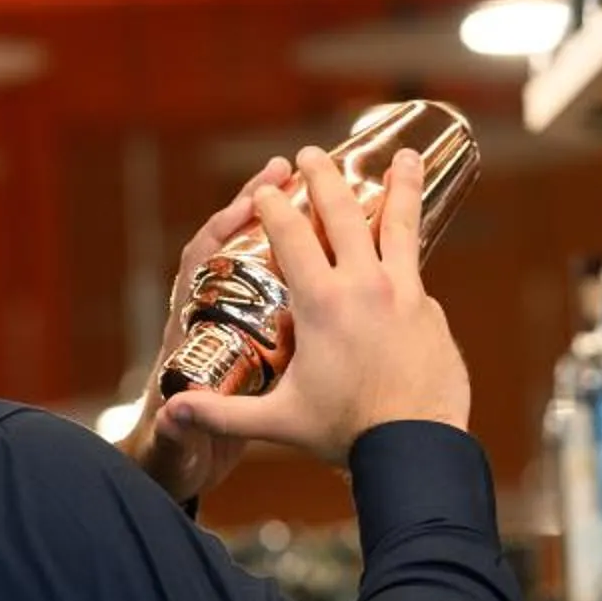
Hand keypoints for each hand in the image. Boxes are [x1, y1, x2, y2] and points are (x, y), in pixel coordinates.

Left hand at [121, 156, 294, 505]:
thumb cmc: (172, 452)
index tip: (246, 207)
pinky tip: (339, 247)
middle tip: (289, 169)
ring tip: (320, 186)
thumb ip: (176, 434)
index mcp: (189, 332)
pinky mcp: (254, 343)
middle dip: (256, 206)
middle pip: (230, 247)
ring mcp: (232, 327)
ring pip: (259, 261)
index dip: (219, 233)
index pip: (197, 265)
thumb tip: (173, 422)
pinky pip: (280, 288)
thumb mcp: (178, 446)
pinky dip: (306, 264)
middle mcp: (209, 318)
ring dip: (287, 223)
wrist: (175, 467)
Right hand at [150, 143, 470, 467]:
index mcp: (322, 302)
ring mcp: (405, 292)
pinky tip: (409, 247)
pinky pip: (416, 268)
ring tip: (403, 155)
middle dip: (323, 176)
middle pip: (342, 212)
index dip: (270, 206)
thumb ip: (222, 414)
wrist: (416, 447)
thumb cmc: (346, 434)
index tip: (263, 188)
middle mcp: (364, 285)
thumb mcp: (278, 422)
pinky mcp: (430, 309)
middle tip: (310, 154)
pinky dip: (410, 247)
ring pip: (399, 224)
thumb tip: (171, 413)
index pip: (289, 235)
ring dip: (397, 185)